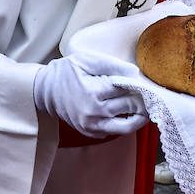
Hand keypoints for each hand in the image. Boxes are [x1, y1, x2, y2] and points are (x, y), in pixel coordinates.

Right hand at [34, 58, 148, 138]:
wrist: (45, 91)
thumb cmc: (66, 72)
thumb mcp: (87, 61)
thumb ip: (112, 65)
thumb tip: (134, 73)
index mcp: (93, 92)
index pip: (127, 89)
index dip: (139, 85)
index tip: (145, 82)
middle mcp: (94, 112)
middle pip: (131, 107)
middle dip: (143, 99)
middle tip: (149, 93)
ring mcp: (92, 125)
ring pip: (127, 126)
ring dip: (139, 117)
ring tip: (144, 107)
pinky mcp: (91, 132)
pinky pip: (115, 131)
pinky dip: (124, 122)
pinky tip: (126, 112)